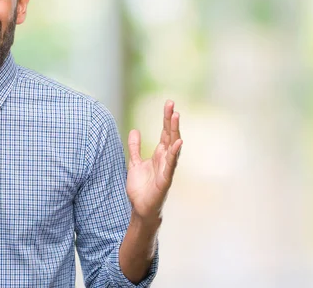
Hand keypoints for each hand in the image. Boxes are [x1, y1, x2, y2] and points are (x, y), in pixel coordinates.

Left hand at [126, 100, 181, 221]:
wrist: (141, 208)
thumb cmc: (141, 188)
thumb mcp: (134, 163)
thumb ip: (135, 147)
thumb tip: (134, 130)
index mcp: (159, 154)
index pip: (164, 132)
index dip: (166, 118)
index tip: (169, 104)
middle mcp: (165, 159)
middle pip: (170, 135)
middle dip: (171, 120)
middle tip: (172, 104)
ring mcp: (167, 168)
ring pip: (173, 146)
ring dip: (175, 131)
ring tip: (176, 117)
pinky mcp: (166, 179)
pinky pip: (171, 164)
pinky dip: (174, 153)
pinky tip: (178, 142)